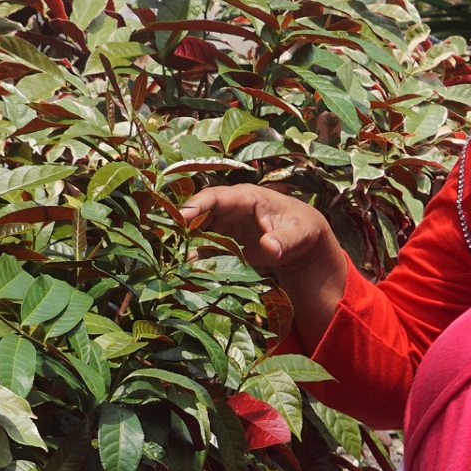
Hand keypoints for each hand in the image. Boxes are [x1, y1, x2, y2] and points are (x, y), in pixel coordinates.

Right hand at [179, 185, 347, 343]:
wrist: (302, 241)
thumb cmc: (301, 229)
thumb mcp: (298, 234)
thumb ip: (284, 240)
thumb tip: (269, 247)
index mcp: (246, 198)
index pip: (216, 197)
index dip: (197, 205)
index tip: (181, 216)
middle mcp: (230, 209)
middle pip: (200, 213)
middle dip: (182, 226)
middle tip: (168, 242)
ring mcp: (225, 225)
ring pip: (198, 231)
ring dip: (186, 245)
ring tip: (174, 261)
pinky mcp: (224, 241)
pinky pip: (205, 248)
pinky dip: (196, 260)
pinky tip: (187, 274)